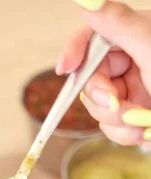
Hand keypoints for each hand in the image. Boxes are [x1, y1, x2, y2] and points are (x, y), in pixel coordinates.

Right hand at [57, 2, 150, 148]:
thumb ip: (117, 24)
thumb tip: (86, 1)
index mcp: (134, 39)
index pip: (92, 41)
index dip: (74, 53)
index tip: (65, 69)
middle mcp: (131, 64)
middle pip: (91, 82)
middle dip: (103, 101)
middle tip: (120, 107)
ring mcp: (134, 92)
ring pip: (102, 111)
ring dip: (119, 124)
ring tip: (145, 126)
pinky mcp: (137, 117)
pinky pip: (116, 130)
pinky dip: (129, 136)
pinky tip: (148, 134)